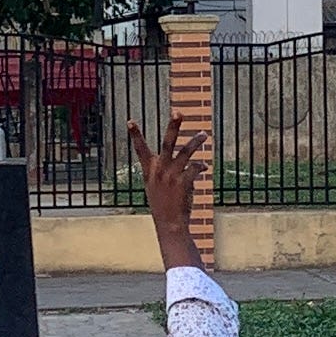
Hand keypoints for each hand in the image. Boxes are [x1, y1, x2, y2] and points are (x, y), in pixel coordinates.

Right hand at [127, 117, 207, 268]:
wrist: (169, 224)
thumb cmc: (163, 206)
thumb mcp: (157, 188)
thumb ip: (170, 173)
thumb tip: (197, 162)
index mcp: (150, 170)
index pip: (140, 150)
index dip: (135, 135)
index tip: (130, 121)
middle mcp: (160, 170)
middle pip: (167, 143)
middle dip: (173, 126)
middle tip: (178, 112)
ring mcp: (172, 175)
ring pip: (186, 152)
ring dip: (196, 142)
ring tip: (204, 135)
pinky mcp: (183, 182)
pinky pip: (196, 168)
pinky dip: (201, 165)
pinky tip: (205, 166)